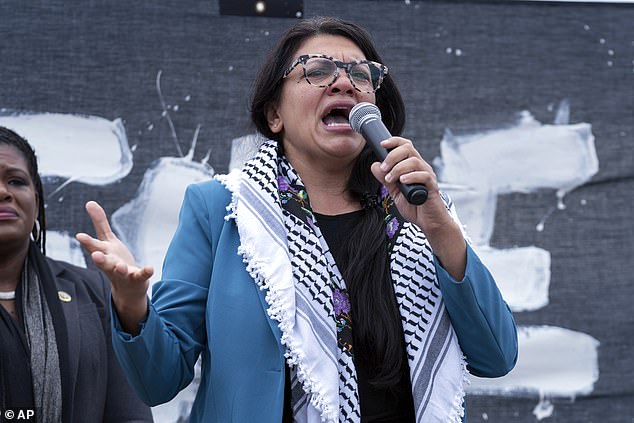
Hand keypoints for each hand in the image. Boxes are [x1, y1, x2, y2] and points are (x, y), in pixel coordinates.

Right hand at [76, 201, 152, 332]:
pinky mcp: (137, 277)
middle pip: (104, 262)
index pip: (94, 247)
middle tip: (95, 255)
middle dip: (99, 259)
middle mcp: (111, 264)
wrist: (127, 287)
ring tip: (120, 266)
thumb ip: (99, 223)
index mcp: (104, 254)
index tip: (79, 236)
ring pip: (119, 271)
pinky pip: (141, 275)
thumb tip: (89, 202)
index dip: (87, 242)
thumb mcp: (107, 241)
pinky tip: (150, 268)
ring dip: (119, 269)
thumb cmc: (114, 260)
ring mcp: (124, 272)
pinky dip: (145, 272)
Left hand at [369, 137, 450, 229]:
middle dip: (392, 156)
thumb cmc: (414, 206)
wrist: (429, 222)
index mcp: (412, 166)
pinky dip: (411, 177)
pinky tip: (402, 182)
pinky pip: (423, 175)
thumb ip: (385, 179)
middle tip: (384, 168)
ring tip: (390, 179)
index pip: (405, 146)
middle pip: (408, 149)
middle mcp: (421, 167)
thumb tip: (375, 165)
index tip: (382, 144)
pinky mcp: (432, 186)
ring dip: (398, 168)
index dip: (394, 141)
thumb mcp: (394, 192)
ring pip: (414, 161)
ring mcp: (427, 176)